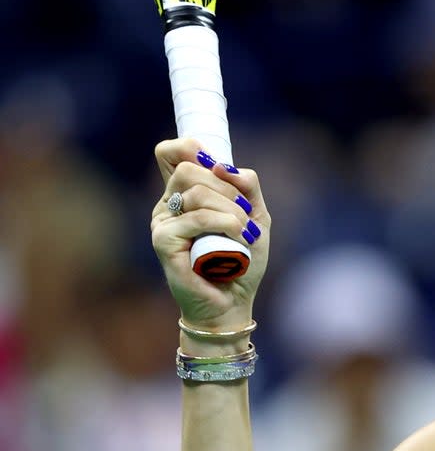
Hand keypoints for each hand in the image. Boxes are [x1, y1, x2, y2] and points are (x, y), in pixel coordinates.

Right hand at [151, 137, 270, 327]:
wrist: (232, 302)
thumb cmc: (241, 261)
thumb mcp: (255, 217)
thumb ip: (247, 186)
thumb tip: (224, 166)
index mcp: (184, 194)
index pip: (170, 152)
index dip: (191, 148)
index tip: (219, 168)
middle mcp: (168, 204)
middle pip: (189, 168)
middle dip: (226, 187)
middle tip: (245, 214)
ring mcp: (162, 222)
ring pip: (197, 192)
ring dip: (232, 210)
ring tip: (245, 233)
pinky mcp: (163, 241)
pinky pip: (196, 218)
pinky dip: (225, 224)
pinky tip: (238, 239)